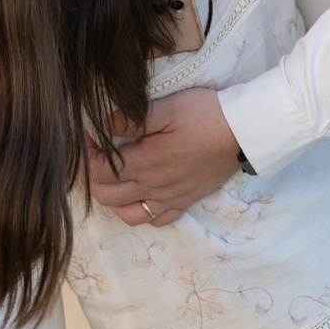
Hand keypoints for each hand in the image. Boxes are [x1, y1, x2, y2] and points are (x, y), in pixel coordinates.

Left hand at [87, 88, 241, 225]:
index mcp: (145, 163)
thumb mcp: (167, 108)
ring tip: (113, 175)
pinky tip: (142, 193)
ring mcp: (170, 198)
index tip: (87, 135)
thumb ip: (132, 119)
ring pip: (127, 215)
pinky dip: (143, 212)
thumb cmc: (205, 116)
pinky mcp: (186, 201)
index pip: (99, 171)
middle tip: (95, 153)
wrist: (244, 134)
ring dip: (113, 199)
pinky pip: (157, 220)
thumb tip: (105, 124)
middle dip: (92, 176)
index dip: (85, 155)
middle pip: (106, 196)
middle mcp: (153, 187)